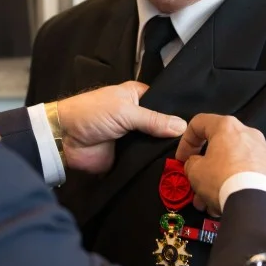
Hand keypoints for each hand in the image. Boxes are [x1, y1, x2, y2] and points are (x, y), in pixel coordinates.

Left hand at [56, 81, 186, 173]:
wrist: (65, 139)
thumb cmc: (91, 113)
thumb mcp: (125, 111)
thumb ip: (154, 120)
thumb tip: (184, 126)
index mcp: (138, 97)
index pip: (165, 103)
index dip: (178, 112)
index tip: (199, 122)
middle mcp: (138, 116)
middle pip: (163, 126)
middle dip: (175, 135)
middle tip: (198, 144)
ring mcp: (134, 138)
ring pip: (156, 145)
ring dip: (166, 151)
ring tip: (191, 157)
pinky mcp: (128, 157)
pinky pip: (145, 161)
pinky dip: (154, 164)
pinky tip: (175, 168)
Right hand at [174, 114, 265, 215]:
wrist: (257, 204)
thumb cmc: (222, 179)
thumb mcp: (194, 171)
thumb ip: (192, 163)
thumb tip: (197, 164)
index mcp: (227, 127)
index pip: (199, 123)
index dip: (185, 142)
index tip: (182, 160)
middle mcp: (249, 134)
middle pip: (220, 147)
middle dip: (205, 168)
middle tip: (196, 184)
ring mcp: (264, 152)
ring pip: (234, 163)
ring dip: (219, 180)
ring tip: (210, 202)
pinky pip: (249, 174)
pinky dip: (237, 184)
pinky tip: (228, 202)